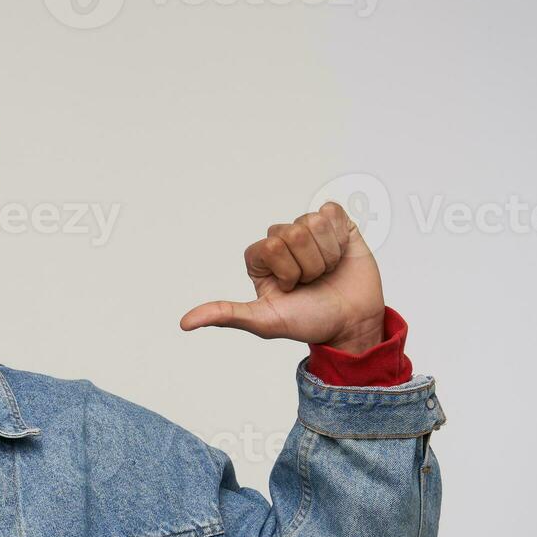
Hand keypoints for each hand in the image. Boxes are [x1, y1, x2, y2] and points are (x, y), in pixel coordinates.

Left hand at [181, 202, 384, 352]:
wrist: (352, 322)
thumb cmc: (308, 322)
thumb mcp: (264, 321)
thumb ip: (226, 314)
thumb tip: (184, 323)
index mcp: (260, 259)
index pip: (271, 245)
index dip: (287, 270)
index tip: (291, 289)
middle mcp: (281, 242)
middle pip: (293, 233)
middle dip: (308, 265)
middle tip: (312, 282)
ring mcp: (307, 231)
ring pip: (314, 223)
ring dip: (326, 255)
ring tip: (326, 271)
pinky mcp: (334, 224)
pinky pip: (332, 213)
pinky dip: (341, 239)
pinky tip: (339, 255)